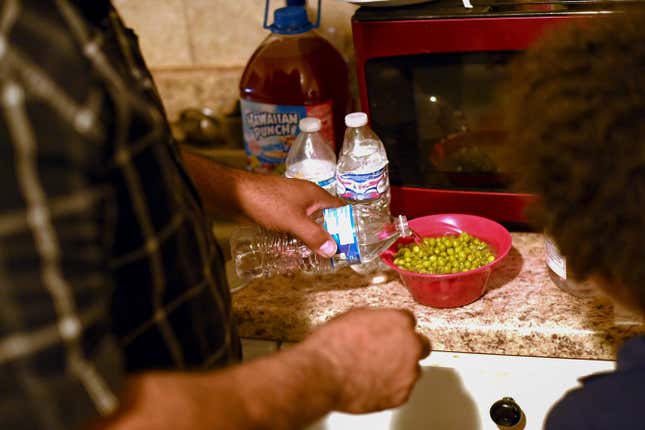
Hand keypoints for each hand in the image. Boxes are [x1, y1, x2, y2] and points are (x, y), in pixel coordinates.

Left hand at [238, 173, 343, 256]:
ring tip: (306, 260)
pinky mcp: (276, 212)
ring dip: (306, 242)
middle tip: (326, 257)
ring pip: (305, 226)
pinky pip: (290, 228)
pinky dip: (291, 240)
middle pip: (322, 220)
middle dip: (324, 239)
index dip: (347, 225)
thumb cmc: (266, 201)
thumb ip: (313, 235)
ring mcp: (290, 205)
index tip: (349, 243)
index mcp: (315, 195)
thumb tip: (333, 250)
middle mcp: (305, 198)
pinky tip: (286, 254)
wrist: (234, 194)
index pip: (340, 209)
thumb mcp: (294, 221)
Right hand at [301, 308, 430, 412]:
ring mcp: (408, 372)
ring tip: (374, 370)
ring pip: (412, 369)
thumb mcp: (352, 317)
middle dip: (406, 347)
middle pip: (420, 345)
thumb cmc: (332, 346)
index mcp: (399, 322)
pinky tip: (372, 382)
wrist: (323, 374)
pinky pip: (401, 389)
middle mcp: (410, 345)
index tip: (389, 333)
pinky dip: (390, 387)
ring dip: (398, 368)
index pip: (408, 320)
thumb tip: (376, 322)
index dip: (396, 328)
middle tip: (387, 351)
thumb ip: (375, 319)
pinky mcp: (401, 395)